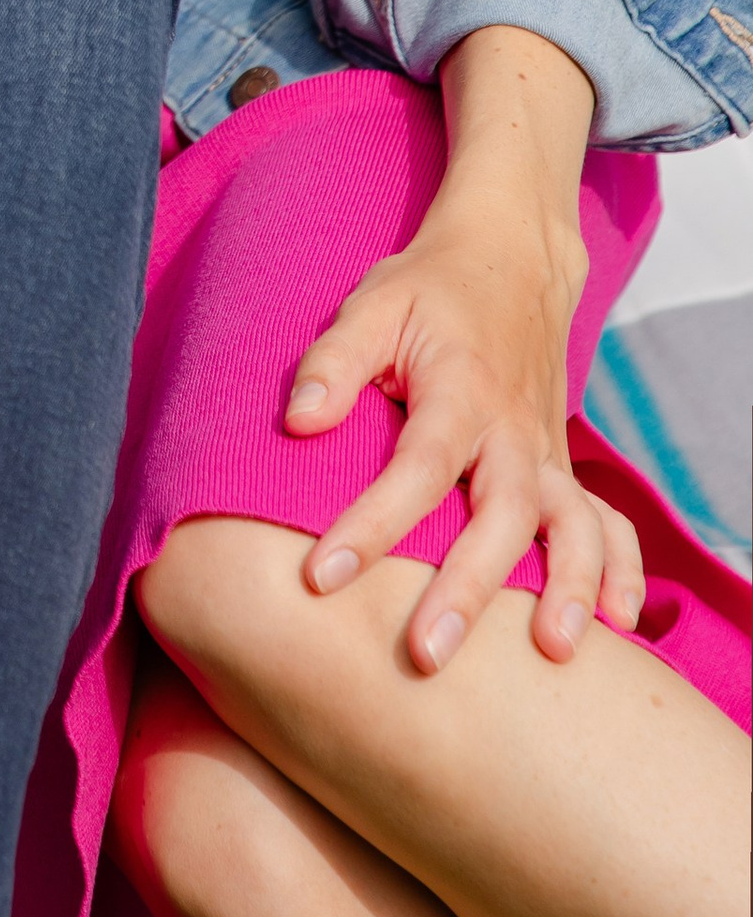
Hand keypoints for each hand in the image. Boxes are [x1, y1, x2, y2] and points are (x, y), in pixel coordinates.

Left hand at [285, 27, 641, 673]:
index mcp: (461, 392)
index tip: (321, 577)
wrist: (513, 260)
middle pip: (498, 518)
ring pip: (570, 527)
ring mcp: (547, 453)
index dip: (370, 524)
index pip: (415, 470)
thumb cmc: (430, 289)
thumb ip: (334, 362)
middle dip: (468, 590)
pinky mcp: (563, 467)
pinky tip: (619, 624)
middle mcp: (513, 432)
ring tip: (552, 653)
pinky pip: (606, 522)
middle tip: (427, 655)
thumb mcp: (373, 305)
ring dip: (566, 588)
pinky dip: (620, 569)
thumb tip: (297, 421)